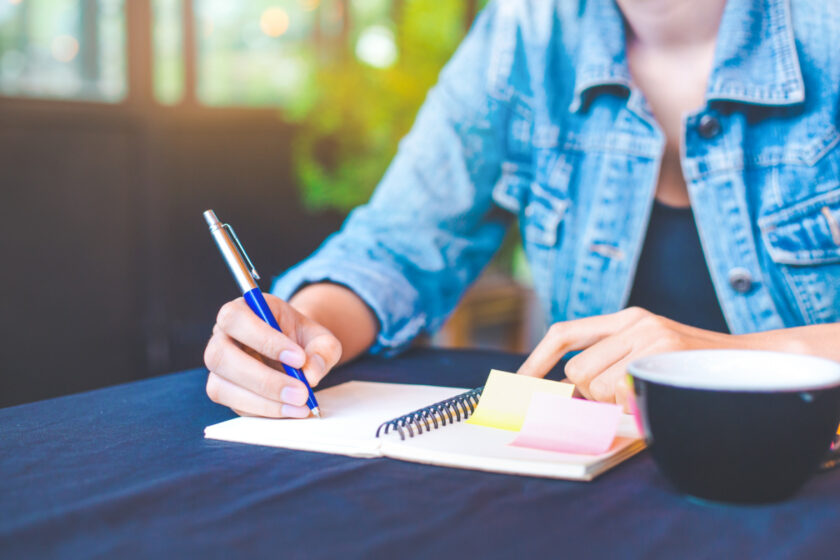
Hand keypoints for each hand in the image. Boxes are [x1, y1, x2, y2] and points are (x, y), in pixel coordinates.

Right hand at [203, 294, 341, 417]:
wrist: (296, 355)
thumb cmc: (303, 340)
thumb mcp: (321, 339)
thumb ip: (322, 351)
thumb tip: (310, 375)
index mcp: (241, 310)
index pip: (236, 318)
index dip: (264, 339)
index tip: (298, 358)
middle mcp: (221, 337)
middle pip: (220, 356)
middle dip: (263, 379)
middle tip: (301, 392)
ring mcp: (219, 367)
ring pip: (221, 387)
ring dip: (263, 401)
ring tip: (299, 405)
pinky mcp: (223, 391)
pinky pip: (234, 405)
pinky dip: (264, 411)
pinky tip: (290, 410)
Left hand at [517, 307, 736, 409]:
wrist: (755, 364)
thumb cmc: (693, 369)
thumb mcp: (648, 355)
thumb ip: (608, 365)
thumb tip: (564, 393)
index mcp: (627, 318)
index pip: (566, 333)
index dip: (537, 358)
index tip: (521, 381)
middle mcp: (635, 321)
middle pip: (576, 369)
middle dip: (589, 395)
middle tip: (619, 399)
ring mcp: (651, 336)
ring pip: (596, 385)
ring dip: (614, 402)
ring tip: (647, 394)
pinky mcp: (665, 353)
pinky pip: (623, 392)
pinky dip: (633, 406)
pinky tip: (658, 397)